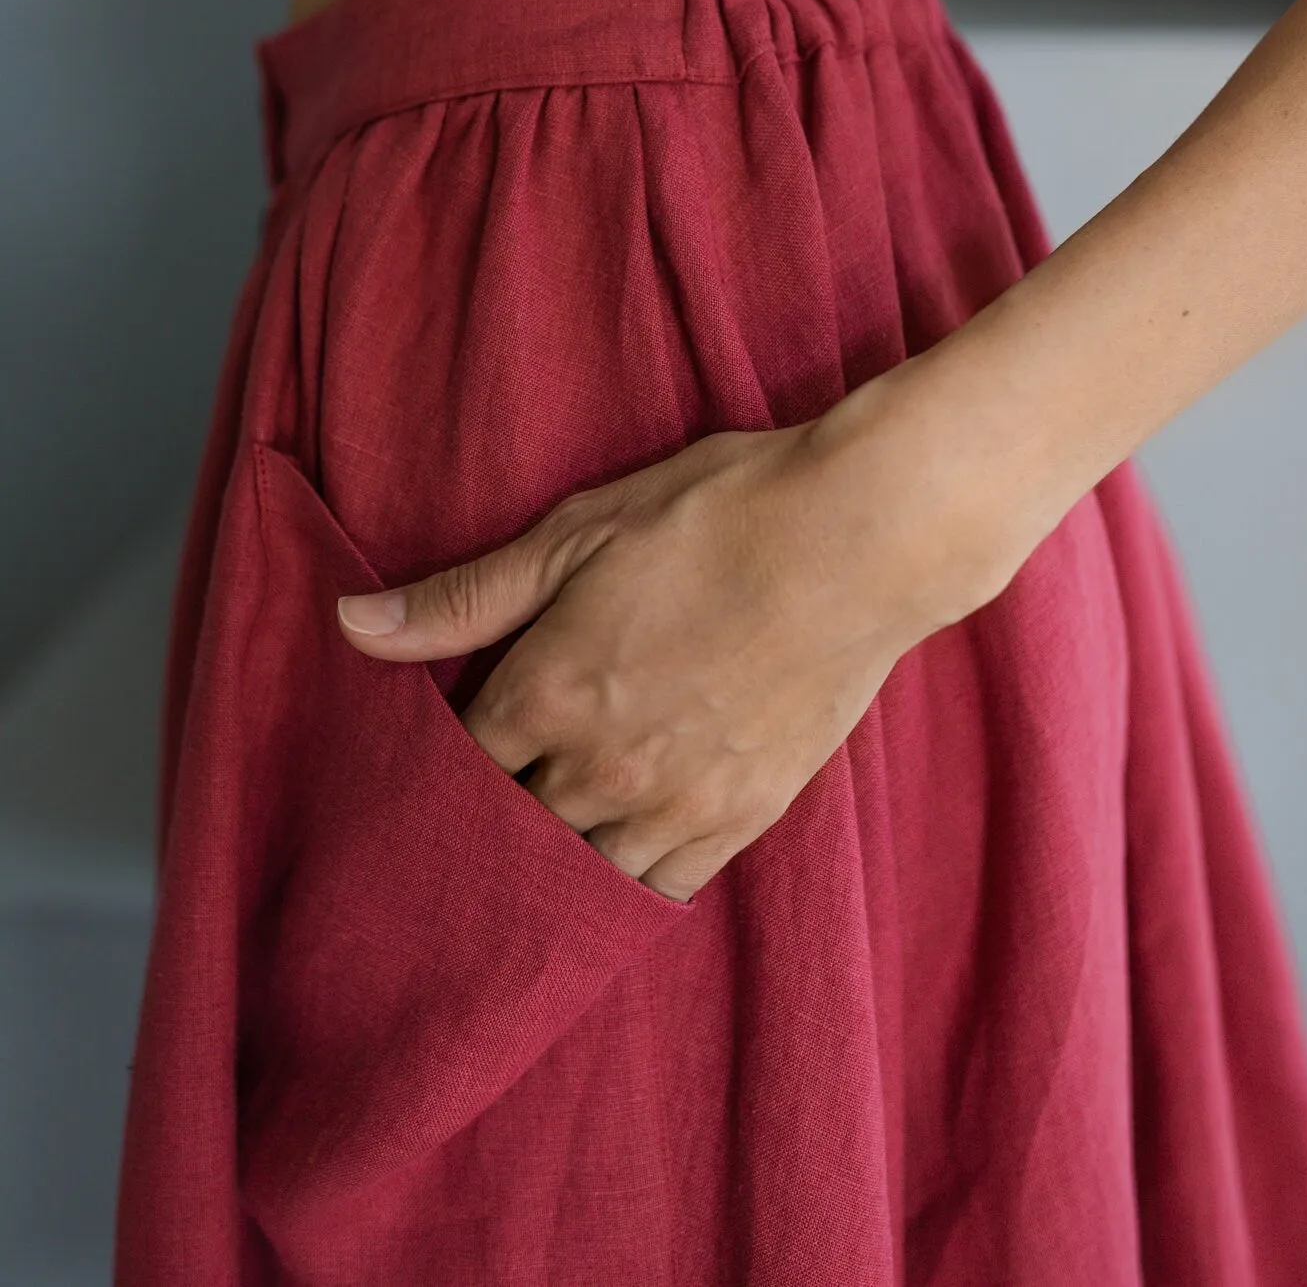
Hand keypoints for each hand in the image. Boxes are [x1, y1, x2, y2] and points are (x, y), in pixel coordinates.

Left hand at [336, 356, 1031, 901]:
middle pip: (509, 833)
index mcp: (548, 692)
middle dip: (484, 827)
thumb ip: (464, 595)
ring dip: (550, 864)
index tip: (424, 767)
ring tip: (530, 858)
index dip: (435, 767)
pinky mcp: (745, 815)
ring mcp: (677, 801)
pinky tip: (611, 870)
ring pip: (580, 873)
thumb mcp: (577, 532)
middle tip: (466, 823)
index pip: (457, 766)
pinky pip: (662, 888)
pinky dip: (627, 883)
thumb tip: (349, 626)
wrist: (859, 537)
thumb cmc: (716, 515)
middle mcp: (602, 766)